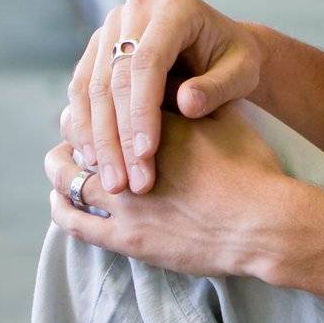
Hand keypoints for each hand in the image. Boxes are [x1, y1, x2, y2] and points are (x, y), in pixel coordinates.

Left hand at [47, 105, 292, 278]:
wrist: (263, 222)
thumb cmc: (253, 169)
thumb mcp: (227, 119)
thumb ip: (198, 99)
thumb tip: (180, 83)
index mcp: (154, 123)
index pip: (107, 102)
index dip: (96, 101)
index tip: (96, 103)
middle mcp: (130, 158)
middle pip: (80, 135)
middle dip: (75, 130)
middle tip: (74, 130)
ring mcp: (123, 201)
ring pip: (68, 178)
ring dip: (61, 167)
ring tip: (61, 163)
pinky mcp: (125, 238)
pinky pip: (74, 223)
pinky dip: (61, 208)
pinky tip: (60, 201)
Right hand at [61, 0, 261, 196]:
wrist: (223, 49)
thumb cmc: (236, 62)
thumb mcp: (241, 73)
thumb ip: (217, 87)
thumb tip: (187, 105)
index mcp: (174, 7)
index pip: (147, 62)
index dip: (142, 111)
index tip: (145, 155)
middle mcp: (137, 8)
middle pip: (114, 76)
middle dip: (117, 135)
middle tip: (126, 182)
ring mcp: (112, 25)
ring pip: (91, 86)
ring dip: (97, 138)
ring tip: (111, 181)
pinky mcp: (98, 47)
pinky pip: (82, 89)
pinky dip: (84, 127)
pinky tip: (94, 161)